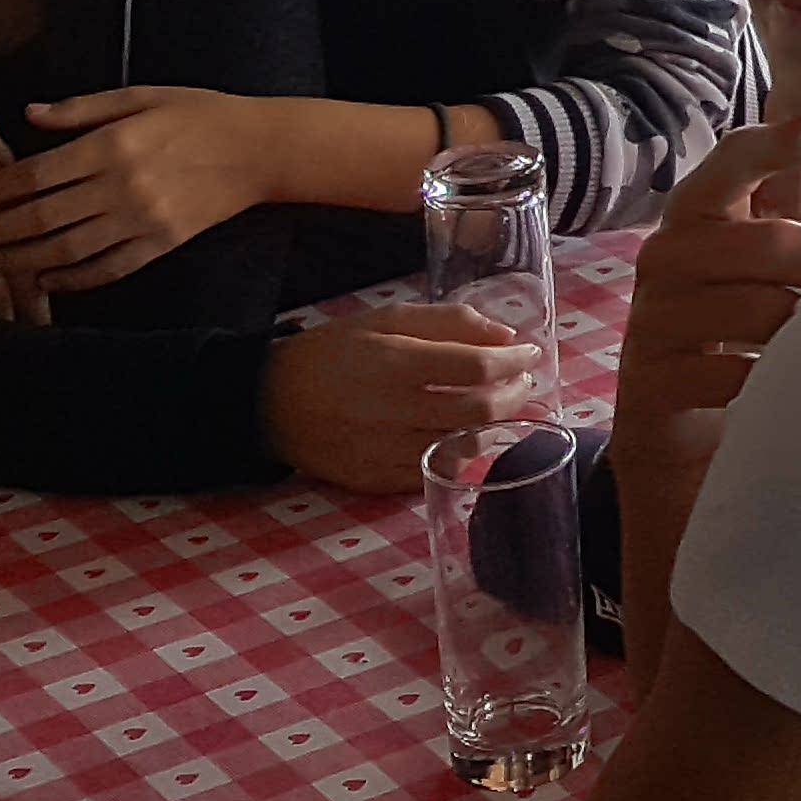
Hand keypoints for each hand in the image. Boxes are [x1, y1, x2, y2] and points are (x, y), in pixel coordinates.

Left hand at [0, 87, 266, 295]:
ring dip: (22, 261)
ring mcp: (142, 221)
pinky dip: (72, 280)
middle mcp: (123, 187)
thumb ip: (82, 109)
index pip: (37, 174)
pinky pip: (107, 269)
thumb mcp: (141, 96)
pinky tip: (46, 281)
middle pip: (42, 217)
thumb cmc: (200, 114)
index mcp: (113, 146)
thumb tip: (28, 114)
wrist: (260, 150)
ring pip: (67, 250)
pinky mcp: (161, 244)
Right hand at [260, 304, 532, 491]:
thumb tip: (507, 337)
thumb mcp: (387, 320)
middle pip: (479, 411)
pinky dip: (461, 454)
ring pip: (464, 448)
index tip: (529, 353)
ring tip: (499, 408)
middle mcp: (392, 411)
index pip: (477, 366)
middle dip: (515, 395)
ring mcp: (384, 452)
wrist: (271, 403)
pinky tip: (465, 435)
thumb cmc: (335, 352)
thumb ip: (449, 322)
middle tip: (523, 382)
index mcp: (394, 364)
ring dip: (494, 427)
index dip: (514, 361)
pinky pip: (436, 470)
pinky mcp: (377, 480)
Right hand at [614, 124, 800, 497]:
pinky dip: (774, 381)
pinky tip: (790, 387)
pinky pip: (733, 373)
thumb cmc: (730, 326)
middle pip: (766, 243)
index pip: (730, 161)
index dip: (775, 145)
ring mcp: (651, 320)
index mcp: (693, 216)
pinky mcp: (652, 383)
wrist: (672, 429)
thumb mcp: (754, 260)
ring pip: (758, 310)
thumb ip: (780, 199)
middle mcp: (663, 257)